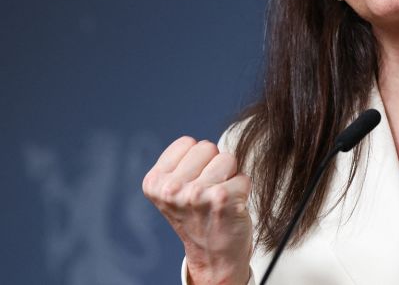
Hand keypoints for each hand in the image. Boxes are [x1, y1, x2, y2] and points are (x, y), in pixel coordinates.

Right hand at [143, 136, 252, 284]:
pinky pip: (244, 176)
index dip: (197, 161)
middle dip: (213, 165)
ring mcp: (196, 194)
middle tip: (208, 192)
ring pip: (228, 158)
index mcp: (155, 182)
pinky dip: (243, 190)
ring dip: (229, 177)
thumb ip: (181, 164)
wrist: (214, 255)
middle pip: (207, 146)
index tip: (193, 183)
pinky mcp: (222, 200)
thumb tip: (202, 142)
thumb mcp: (174, 190)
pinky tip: (231, 207)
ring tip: (220, 198)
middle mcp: (171, 189)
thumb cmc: (199, 217)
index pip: (188, 142)